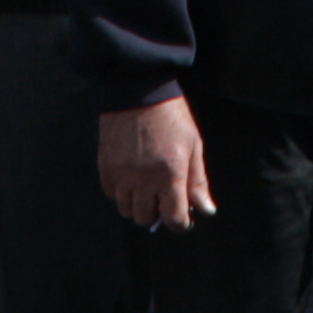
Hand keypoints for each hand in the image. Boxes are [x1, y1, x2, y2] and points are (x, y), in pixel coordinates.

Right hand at [99, 98, 213, 232]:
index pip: (173, 218)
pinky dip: (121, 193)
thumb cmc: (171, 116)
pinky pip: (111, 194)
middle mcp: (143, 179)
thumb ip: (197, 181)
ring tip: (146, 190)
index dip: (180, 224)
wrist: (138, 88)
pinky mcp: (106, 166)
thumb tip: (206, 210)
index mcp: (170, 174)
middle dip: (157, 214)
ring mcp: (122, 174)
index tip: (183, 220)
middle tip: (163, 201)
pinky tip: (131, 180)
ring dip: (138, 206)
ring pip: (127, 210)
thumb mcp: (193, 145)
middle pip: (146, 218)